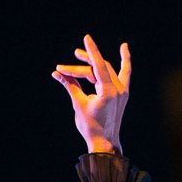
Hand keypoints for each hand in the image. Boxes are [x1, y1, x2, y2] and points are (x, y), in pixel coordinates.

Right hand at [52, 34, 129, 153]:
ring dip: (93, 64)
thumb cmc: (90, 127)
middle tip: (68, 61)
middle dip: (82, 64)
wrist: (104, 143)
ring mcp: (122, 90)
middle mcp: (118, 88)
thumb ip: (71, 86)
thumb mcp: (79, 104)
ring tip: (78, 57)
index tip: (86, 38)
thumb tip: (58, 74)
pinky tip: (124, 48)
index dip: (91, 51)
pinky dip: (124, 61)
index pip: (98, 65)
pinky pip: (124, 73)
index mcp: (108, 91)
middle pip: (98, 69)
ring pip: (106, 70)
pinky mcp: (122, 93)